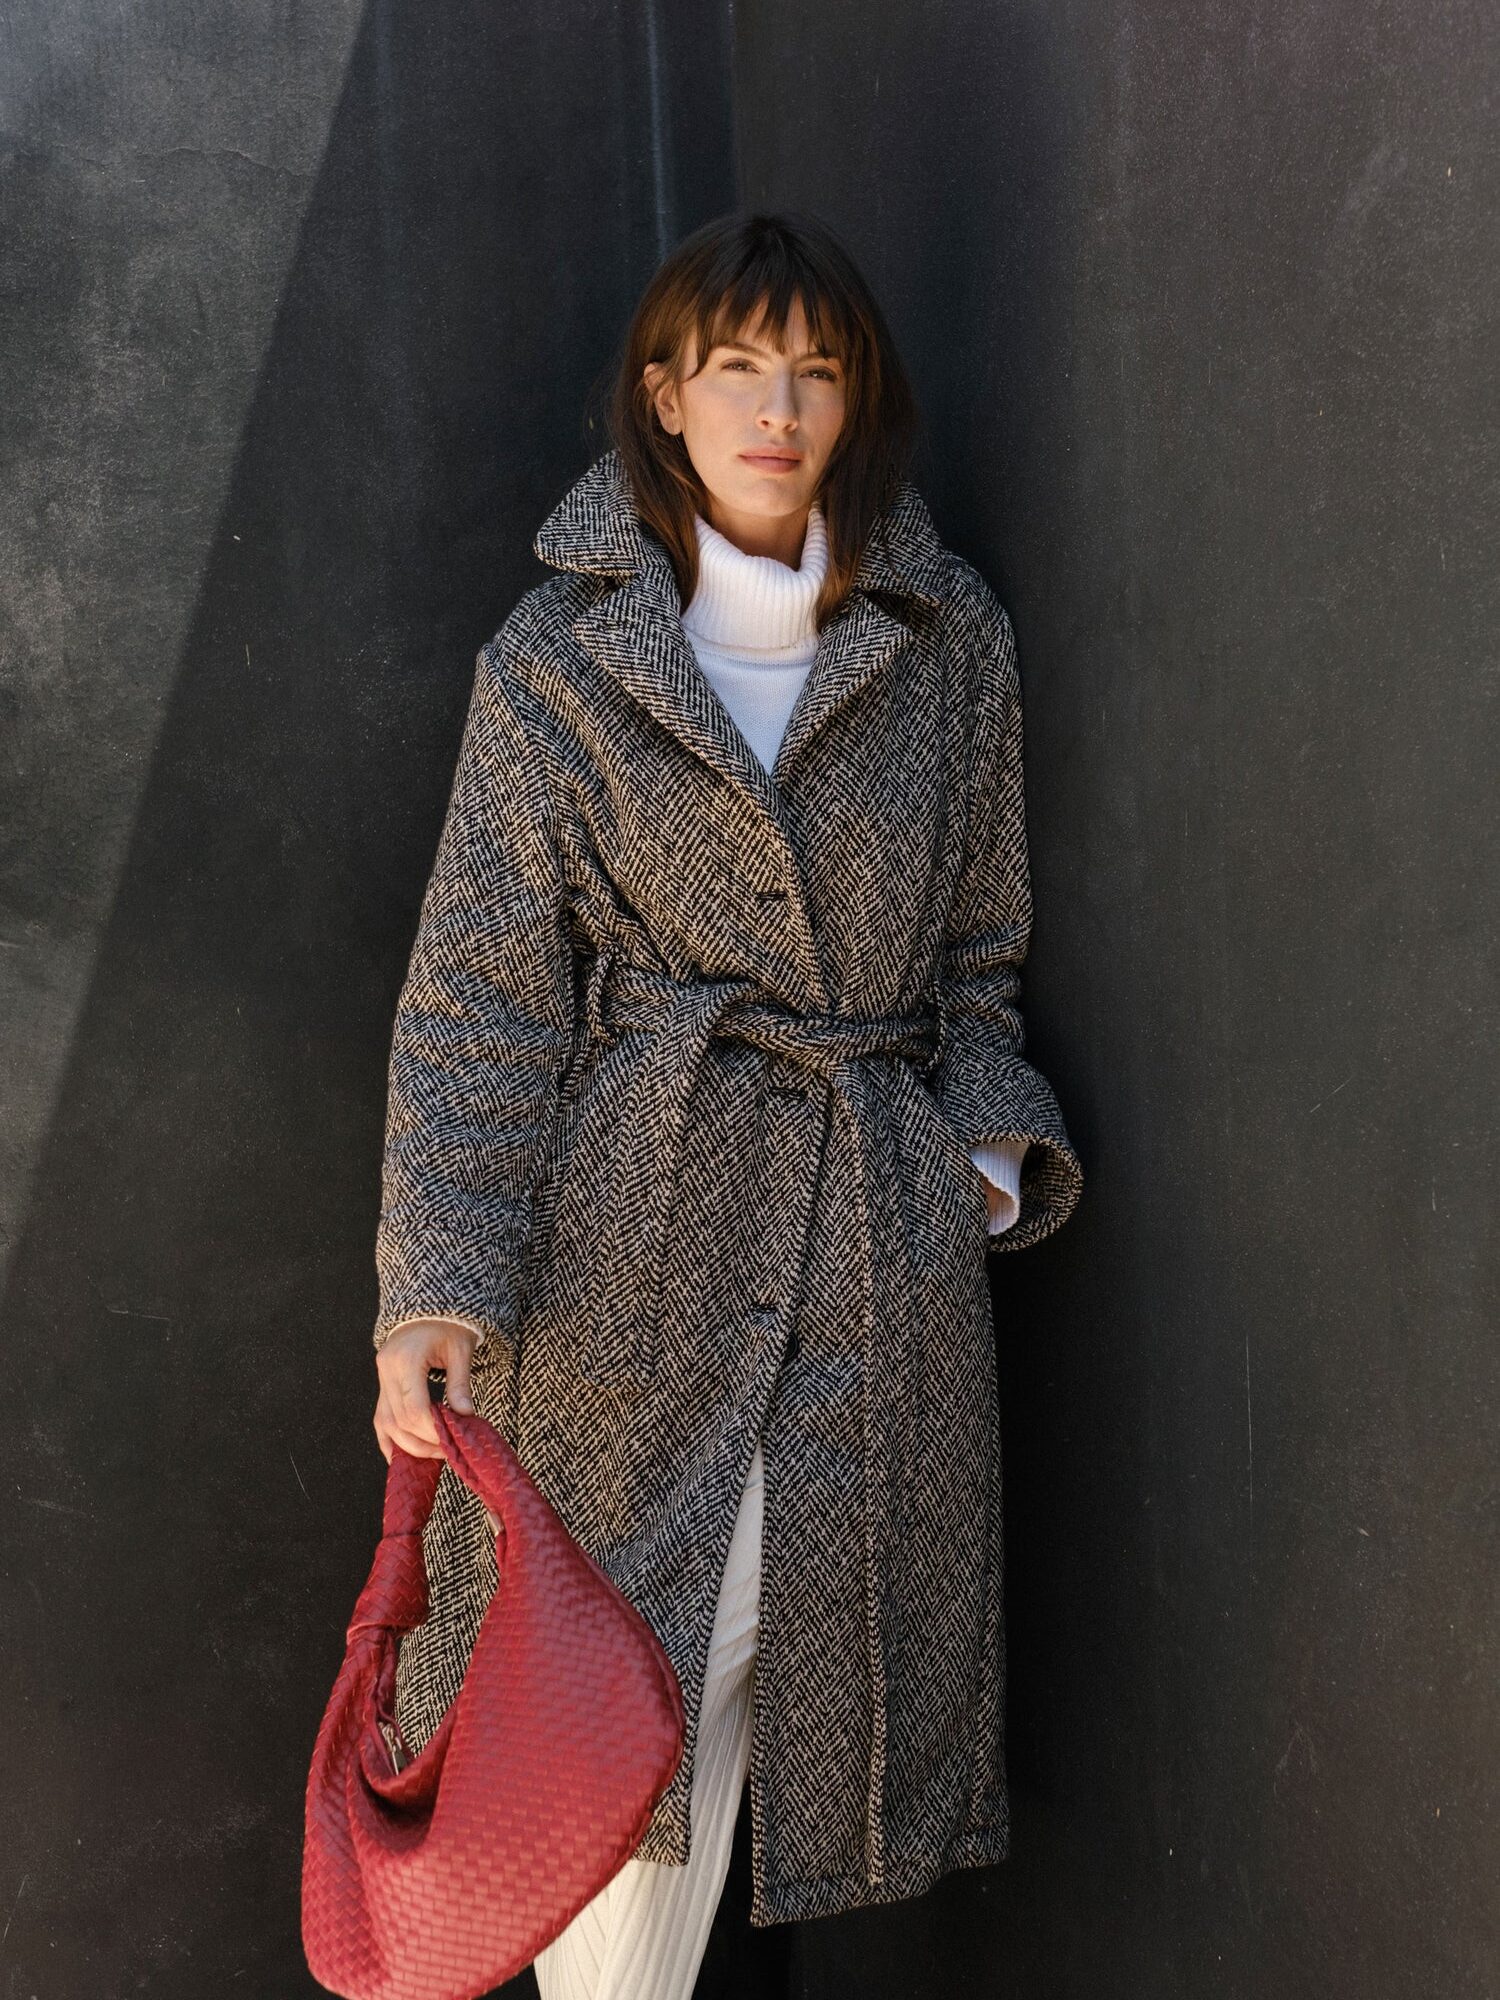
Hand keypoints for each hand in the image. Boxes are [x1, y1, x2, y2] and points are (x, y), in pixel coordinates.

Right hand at [373, 1320, 477, 1463]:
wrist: (430, 1307)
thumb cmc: (449, 1324)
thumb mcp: (461, 1349)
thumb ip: (460, 1384)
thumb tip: (465, 1415)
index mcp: (406, 1359)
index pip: (414, 1409)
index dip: (432, 1431)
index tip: (451, 1440)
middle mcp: (387, 1369)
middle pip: (398, 1420)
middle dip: (422, 1441)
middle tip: (447, 1451)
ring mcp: (381, 1376)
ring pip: (385, 1422)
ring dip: (407, 1444)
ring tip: (432, 1454)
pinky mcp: (382, 1381)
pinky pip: (380, 1416)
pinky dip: (389, 1437)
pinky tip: (399, 1454)